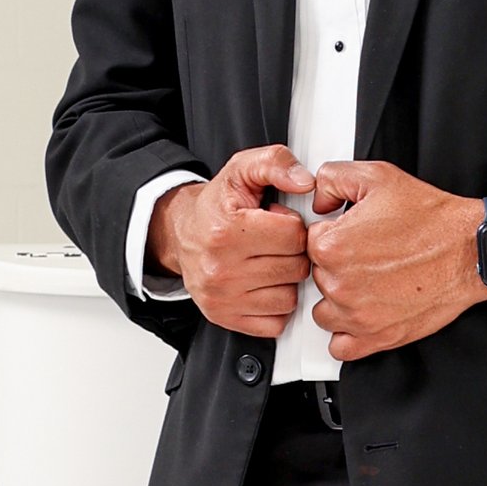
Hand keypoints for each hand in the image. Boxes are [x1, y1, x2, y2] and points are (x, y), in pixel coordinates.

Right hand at [149, 144, 311, 334]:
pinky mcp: (225, 318)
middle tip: (273, 243)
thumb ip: (275, 163)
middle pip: (295, 268)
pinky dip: (276, 306)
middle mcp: (221, 268)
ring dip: (286, 280)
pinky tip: (264, 285)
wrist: (182, 233)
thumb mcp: (241, 170)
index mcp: (227, 230)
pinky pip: (276, 322)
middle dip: (292, 253)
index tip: (277, 222)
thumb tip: (304, 181)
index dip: (292, 225)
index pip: (293, 235)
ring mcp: (223, 298)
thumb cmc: (216, 206)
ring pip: (290, 297)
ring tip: (268, 262)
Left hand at [306, 160, 486, 360]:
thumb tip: (318, 199)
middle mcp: (340, 284)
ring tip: (366, 283)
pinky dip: (347, 333)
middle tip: (368, 255)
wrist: (469, 249)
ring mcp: (357, 315)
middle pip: (317, 276)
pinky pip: (341, 346)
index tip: (353, 235)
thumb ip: (333, 179)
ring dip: (338, 299)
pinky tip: (363, 313)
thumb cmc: (432, 219)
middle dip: (337, 265)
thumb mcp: (379, 177)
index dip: (332, 234)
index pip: (310, 242)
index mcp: (333, 246)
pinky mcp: (377, 337)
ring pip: (324, 311)